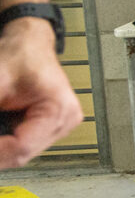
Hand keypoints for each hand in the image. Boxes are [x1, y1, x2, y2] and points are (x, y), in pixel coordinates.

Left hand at [0, 19, 83, 168]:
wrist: (29, 43)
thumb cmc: (21, 54)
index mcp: (60, 111)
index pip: (22, 148)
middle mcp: (65, 121)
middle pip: (21, 154)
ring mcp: (59, 126)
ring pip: (20, 152)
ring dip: (1, 147)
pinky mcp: (50, 126)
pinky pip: (23, 143)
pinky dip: (5, 140)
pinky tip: (1, 125)